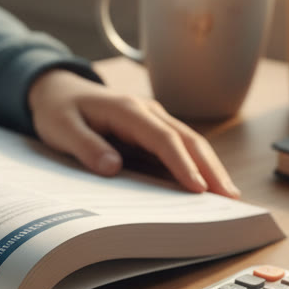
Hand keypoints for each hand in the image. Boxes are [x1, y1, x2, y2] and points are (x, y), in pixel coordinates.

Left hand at [26, 70, 239, 197]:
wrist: (57, 90)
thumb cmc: (59, 110)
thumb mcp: (60, 128)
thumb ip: (85, 146)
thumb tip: (113, 167)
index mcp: (127, 110)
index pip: (162, 138)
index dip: (182, 163)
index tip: (198, 188)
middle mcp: (147, 111)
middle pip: (187, 139)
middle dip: (211, 168)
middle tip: (230, 198)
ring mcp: (153, 119)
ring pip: (189, 142)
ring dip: (210, 168)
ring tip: (228, 196)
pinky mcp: (151, 130)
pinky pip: (178, 147)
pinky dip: (195, 165)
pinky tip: (207, 186)